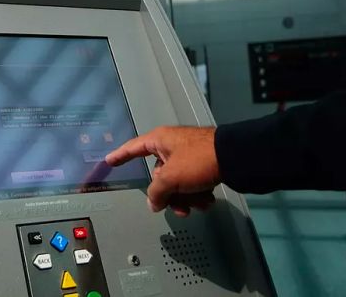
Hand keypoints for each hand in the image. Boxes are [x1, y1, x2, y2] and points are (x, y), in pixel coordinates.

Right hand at [105, 126, 220, 216]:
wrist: (235, 159)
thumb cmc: (199, 160)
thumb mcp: (170, 177)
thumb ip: (155, 192)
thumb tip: (153, 202)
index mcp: (160, 140)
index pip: (133, 148)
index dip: (120, 155)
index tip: (109, 160)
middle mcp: (172, 146)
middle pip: (159, 176)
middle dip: (168, 194)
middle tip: (176, 204)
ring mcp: (189, 156)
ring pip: (177, 183)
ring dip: (186, 198)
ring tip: (198, 203)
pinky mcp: (204, 165)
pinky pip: (192, 183)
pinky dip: (197, 194)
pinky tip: (207, 199)